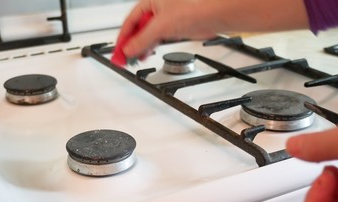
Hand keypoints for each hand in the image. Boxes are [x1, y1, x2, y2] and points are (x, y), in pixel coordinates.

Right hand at [118, 0, 308, 58]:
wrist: (221, 11)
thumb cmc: (196, 7)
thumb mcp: (162, 25)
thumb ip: (142, 39)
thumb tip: (129, 50)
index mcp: (151, 2)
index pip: (130, 22)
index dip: (122, 39)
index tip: (117, 53)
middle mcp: (159, 8)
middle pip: (138, 29)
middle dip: (131, 44)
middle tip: (124, 59)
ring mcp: (168, 18)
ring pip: (149, 34)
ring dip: (143, 47)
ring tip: (138, 58)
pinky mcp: (179, 26)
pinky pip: (161, 37)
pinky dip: (154, 46)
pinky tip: (152, 52)